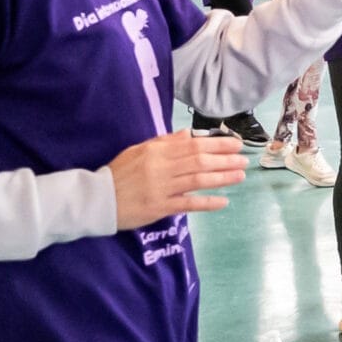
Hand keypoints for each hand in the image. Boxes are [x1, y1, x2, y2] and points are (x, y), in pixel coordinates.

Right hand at [108, 130, 246, 225]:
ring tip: (240, 176)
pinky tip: (223, 202)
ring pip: (197, 179)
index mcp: (157, 151)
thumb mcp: (139, 150)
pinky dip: (206, 202)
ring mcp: (161, 187)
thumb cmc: (119, 173)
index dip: (217, 144)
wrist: (97, 198)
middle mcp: (161, 167)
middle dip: (225, 159)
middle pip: (199, 160)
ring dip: (222, 177)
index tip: (236, 144)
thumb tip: (187, 133)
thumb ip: (164, 142)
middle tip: (244, 160)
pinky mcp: (159, 207)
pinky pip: (187, 204)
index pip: (193, 144)